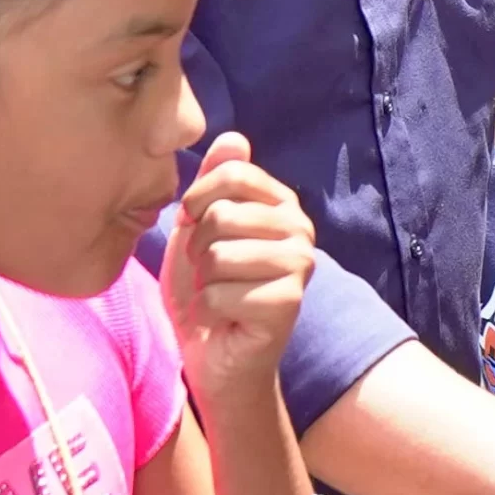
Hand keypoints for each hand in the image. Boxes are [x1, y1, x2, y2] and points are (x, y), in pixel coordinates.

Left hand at [161, 133, 315, 403]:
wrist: (215, 357)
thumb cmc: (206, 289)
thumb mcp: (198, 227)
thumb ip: (213, 182)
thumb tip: (234, 136)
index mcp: (282, 203)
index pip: (233, 174)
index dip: (197, 201)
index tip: (194, 228)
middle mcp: (300, 228)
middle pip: (223, 215)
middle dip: (198, 249)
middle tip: (209, 272)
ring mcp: (300, 265)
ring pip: (219, 255)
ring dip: (203, 282)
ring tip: (217, 293)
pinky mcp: (289, 303)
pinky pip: (221, 293)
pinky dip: (209, 310)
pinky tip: (225, 318)